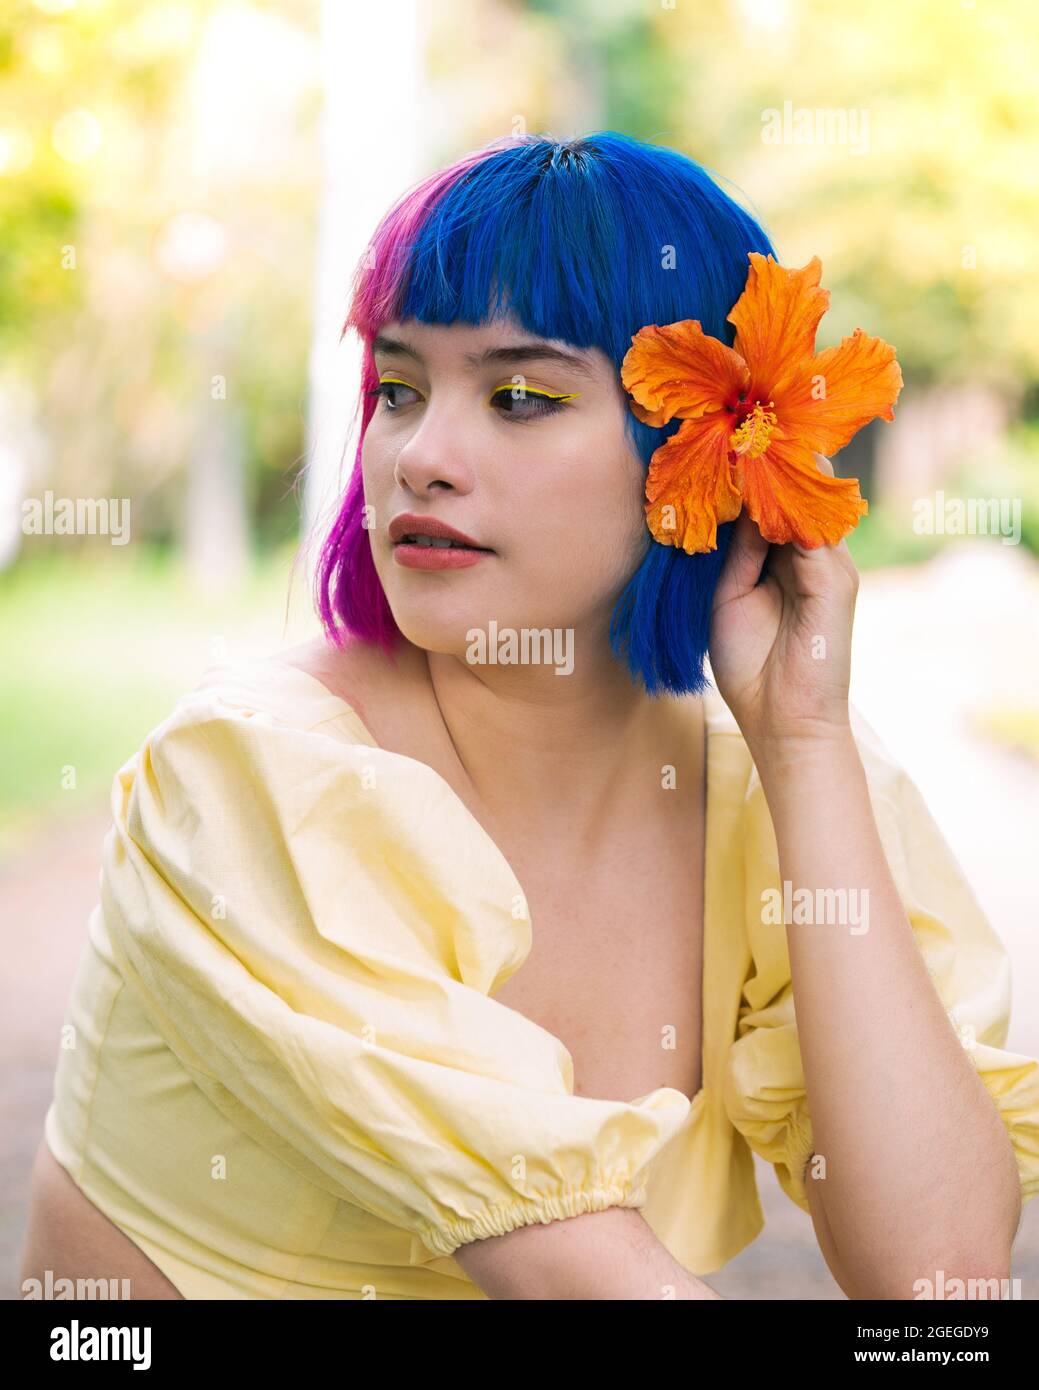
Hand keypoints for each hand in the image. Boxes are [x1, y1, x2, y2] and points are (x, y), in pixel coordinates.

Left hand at [707, 453, 859, 754]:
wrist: (783, 724)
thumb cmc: (752, 668)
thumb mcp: (728, 598)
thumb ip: (735, 552)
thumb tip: (732, 502)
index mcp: (787, 560)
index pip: (774, 502)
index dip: (752, 471)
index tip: (722, 436)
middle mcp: (814, 556)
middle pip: (797, 492)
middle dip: (770, 456)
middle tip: (738, 415)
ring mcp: (830, 566)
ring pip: (809, 500)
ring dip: (780, 467)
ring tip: (749, 429)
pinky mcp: (836, 581)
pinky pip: (814, 528)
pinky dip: (790, 500)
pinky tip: (764, 475)